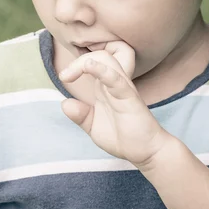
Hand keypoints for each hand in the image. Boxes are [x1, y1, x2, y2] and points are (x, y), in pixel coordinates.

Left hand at [59, 41, 167, 165]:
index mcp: (104, 88)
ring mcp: (123, 89)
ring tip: (72, 72)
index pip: (92, 62)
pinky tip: (90, 66)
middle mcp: (114, 84)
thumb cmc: (123, 137)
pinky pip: (117, 80)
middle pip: (100, 56)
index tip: (63, 77)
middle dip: (79, 60)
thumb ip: (80, 115)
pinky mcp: (130, 98)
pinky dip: (103, 71)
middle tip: (64, 76)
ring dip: (89, 61)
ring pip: (109, 61)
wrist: (145, 152)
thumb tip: (64, 104)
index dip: (75, 65)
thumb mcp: (94, 127)